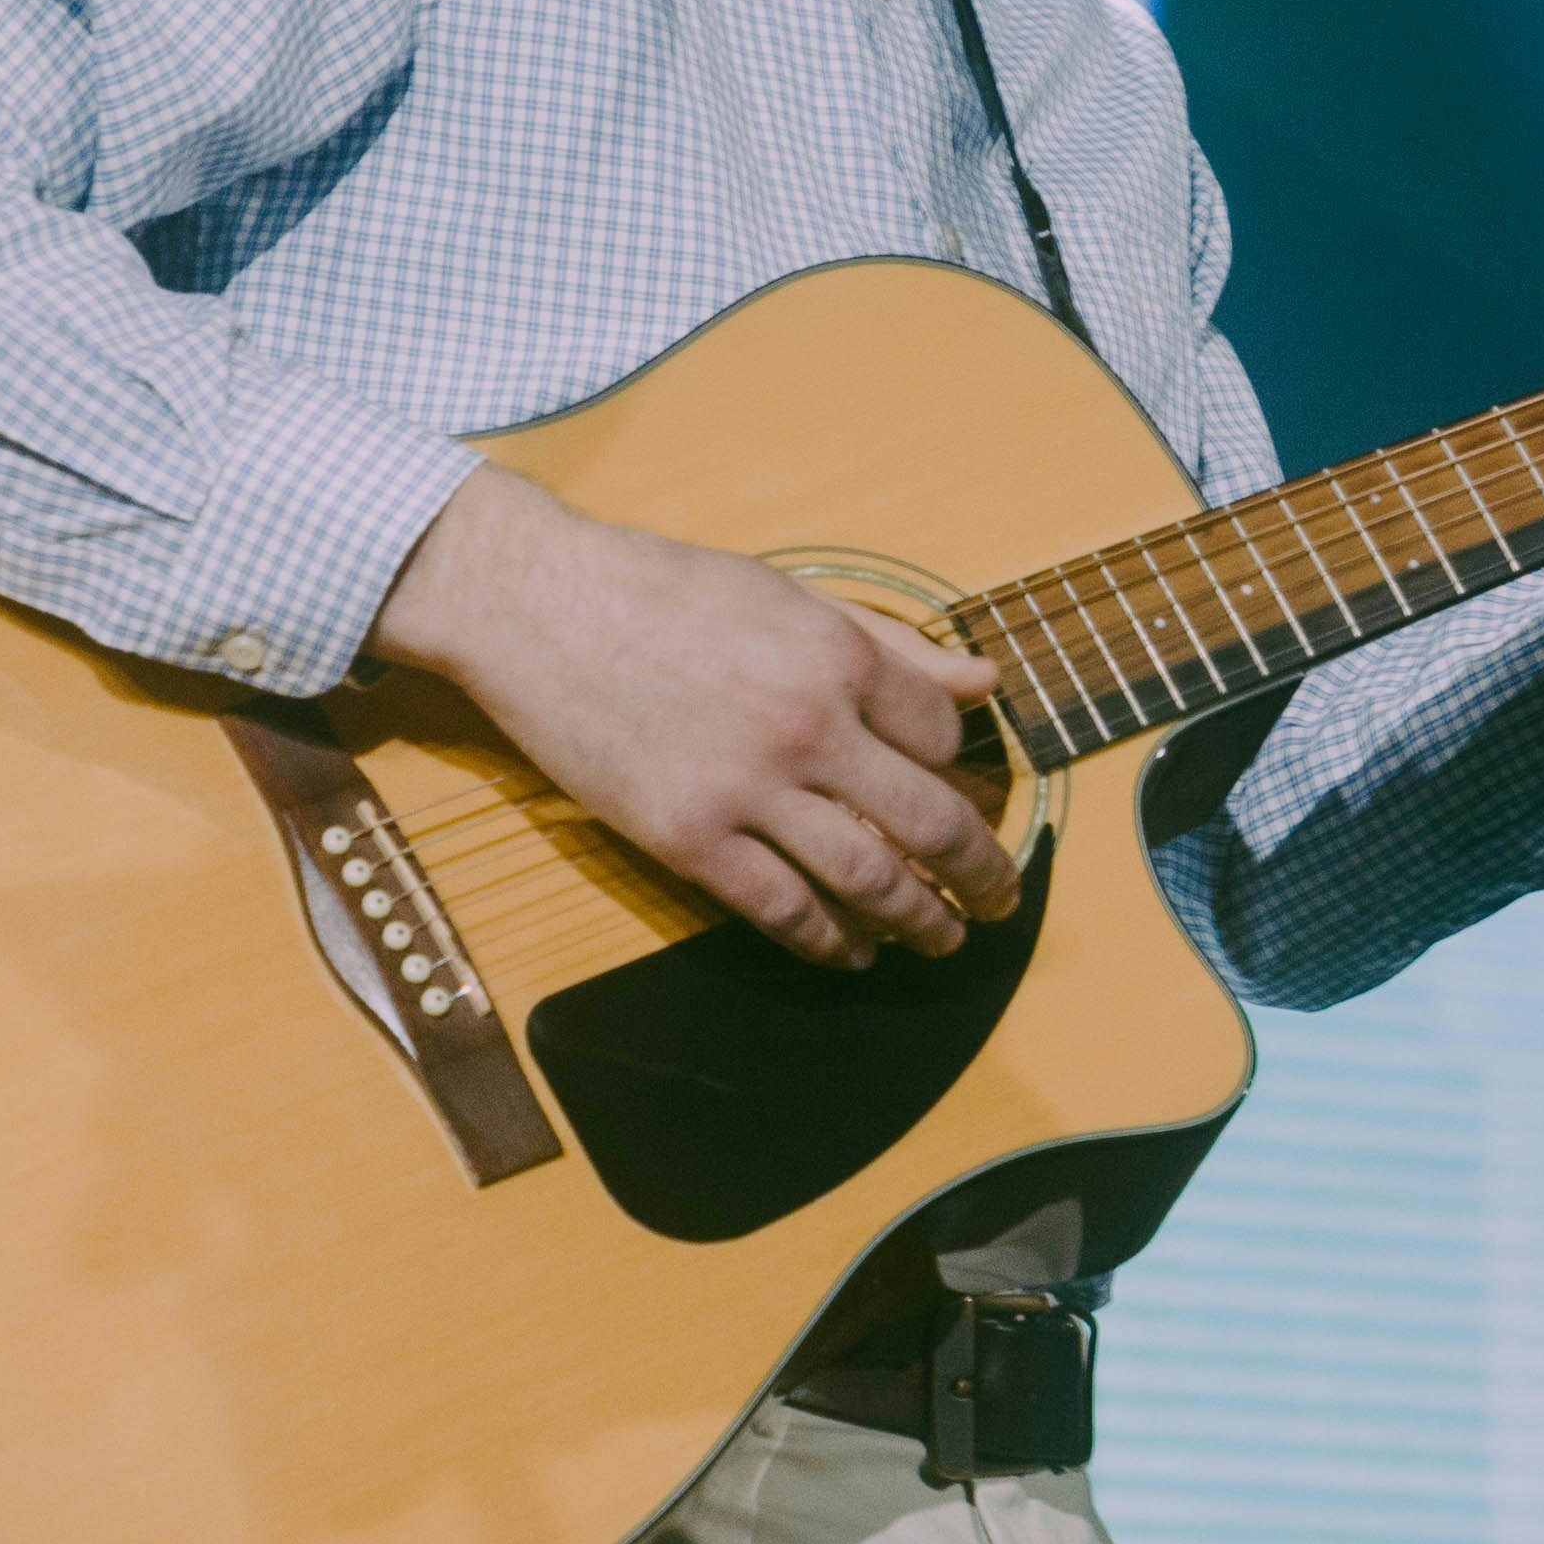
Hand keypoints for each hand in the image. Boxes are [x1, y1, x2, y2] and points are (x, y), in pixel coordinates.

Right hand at [365, 468, 1013, 968]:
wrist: (540, 609)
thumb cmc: (664, 591)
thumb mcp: (790, 596)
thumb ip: (893, 647)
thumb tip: (984, 680)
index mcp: (839, 656)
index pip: (940, 735)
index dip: (962, 768)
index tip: (966, 791)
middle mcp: (807, 726)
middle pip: (930, 820)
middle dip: (980, 870)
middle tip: (1002, 896)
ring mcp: (747, 789)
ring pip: (867, 878)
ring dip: (920, 921)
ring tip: (945, 938)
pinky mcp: (687, 838)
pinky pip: (781, 909)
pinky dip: (829, 941)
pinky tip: (853, 953)